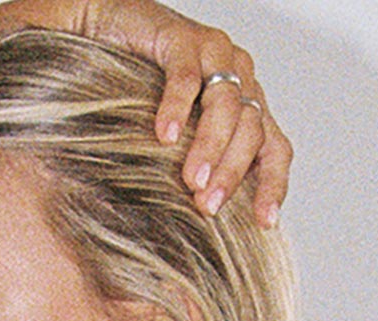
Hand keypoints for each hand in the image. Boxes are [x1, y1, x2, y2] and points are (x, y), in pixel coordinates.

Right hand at [20, 0, 291, 224]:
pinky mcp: (181, 36)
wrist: (101, 29)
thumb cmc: (134, 92)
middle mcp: (239, 77)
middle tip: (206, 206)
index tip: (264, 222)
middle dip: (231, 173)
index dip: (273, 185)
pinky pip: (187, 75)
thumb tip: (196, 235)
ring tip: (189, 179)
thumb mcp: (173, 141)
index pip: (275, 148)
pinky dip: (178, 108)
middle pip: (252, 130)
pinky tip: (163, 136)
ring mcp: (214, 53)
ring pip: (227, 104)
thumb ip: (190, 171)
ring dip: (209, 147)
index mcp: (246, 105)